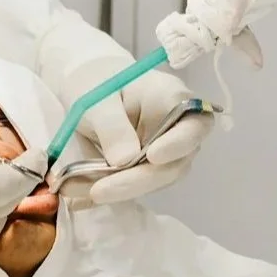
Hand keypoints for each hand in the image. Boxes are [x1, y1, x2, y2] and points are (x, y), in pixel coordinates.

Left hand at [36, 11, 211, 205]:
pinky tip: (84, 196)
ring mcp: (164, 152)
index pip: (193, 125)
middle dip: (137, 180)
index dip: (179, 144)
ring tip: (83, 191)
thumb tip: (125, 160)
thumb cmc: (97, 80)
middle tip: (98, 190)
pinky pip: (133, 185)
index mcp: (171, 97)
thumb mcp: (97, 98)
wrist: (87, 88)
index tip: (153, 157)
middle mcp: (176, 129)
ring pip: (154, 180)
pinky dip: (110, 192)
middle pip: (173, 163)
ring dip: (121, 190)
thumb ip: (112, 125)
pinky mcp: (146, 169)